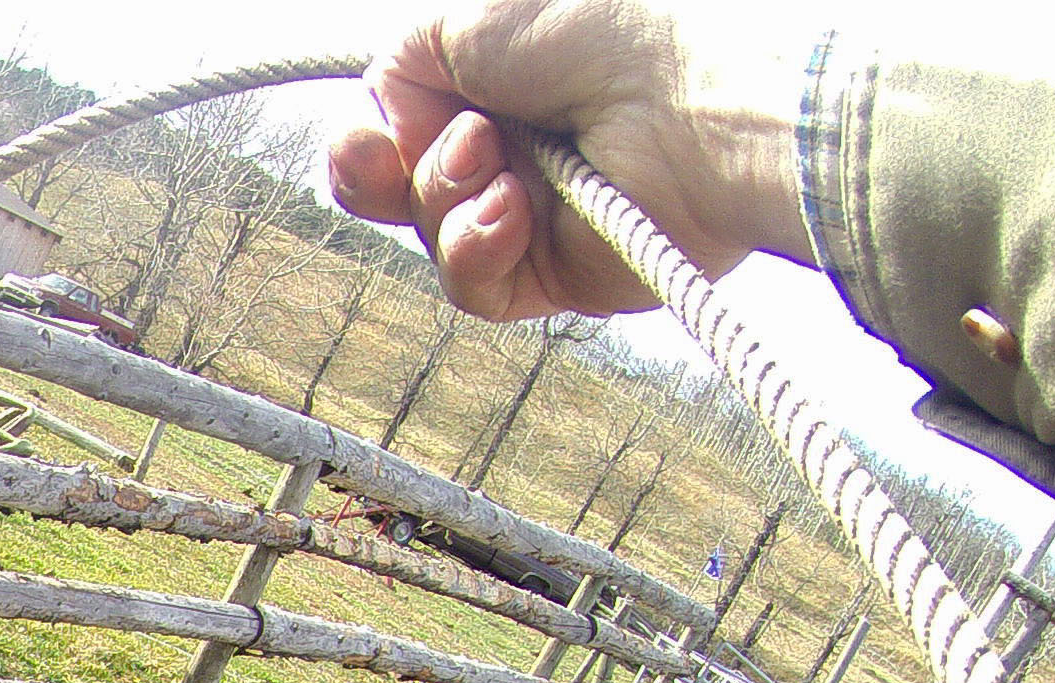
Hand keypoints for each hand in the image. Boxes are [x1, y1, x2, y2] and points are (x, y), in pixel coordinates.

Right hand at [325, 0, 826, 319]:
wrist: (689, 105)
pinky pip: (470, 285)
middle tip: (459, 140)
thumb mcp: (472, 20)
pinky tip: (513, 212)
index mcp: (494, 87)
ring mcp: (529, 216)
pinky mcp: (552, 276)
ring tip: (499, 163)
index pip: (392, 131)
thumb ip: (402, 65)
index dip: (365, 143)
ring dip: (445, 196)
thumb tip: (381, 128)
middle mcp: (509, 151)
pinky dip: (474, 246)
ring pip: (428, 234)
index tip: (378, 136)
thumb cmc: (605, 40)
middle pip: (395, 190)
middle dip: (393, 171)